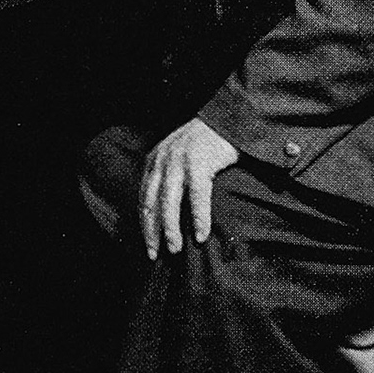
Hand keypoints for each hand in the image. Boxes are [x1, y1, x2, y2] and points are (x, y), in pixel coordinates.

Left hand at [138, 118, 238, 258]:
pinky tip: (201, 235)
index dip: (144, 225)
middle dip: (151, 232)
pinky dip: (198, 218)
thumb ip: (170, 178)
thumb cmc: (207, 143)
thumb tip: (167, 213)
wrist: (229, 117)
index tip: (149, 247)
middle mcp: (162, 161)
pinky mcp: (200, 163)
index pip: (143, 199)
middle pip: (151, 204)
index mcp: (154, 161)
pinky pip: (197, 197)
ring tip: (175, 250)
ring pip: (169, 203)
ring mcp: (179, 161)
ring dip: (171, 229)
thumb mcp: (179, 157)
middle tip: (155, 255)